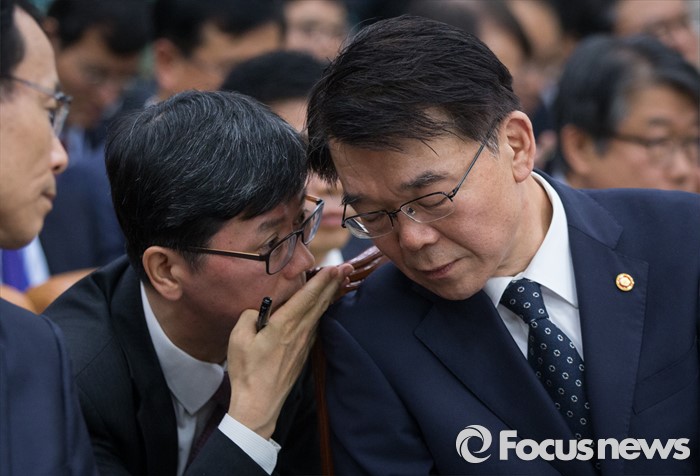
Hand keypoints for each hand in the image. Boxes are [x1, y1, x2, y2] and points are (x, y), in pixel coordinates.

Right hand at [225, 263, 352, 437]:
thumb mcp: (238, 338)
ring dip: (330, 295)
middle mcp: (299, 332)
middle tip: (347, 267)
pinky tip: (325, 307)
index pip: (307, 297)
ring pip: (320, 313)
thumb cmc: (247, 371)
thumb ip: (248, 316)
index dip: (321, 280)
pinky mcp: (303, 352)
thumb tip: (258, 309)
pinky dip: (322, 311)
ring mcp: (303, 343)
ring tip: (340, 281)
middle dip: (334, 283)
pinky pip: (316, 326)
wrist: (259, 403)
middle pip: (320, 302)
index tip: (334, 267)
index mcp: (283, 325)